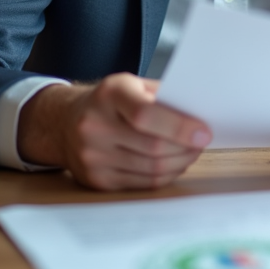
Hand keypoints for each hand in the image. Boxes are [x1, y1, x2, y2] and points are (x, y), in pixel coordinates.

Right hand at [17, 73, 211, 190]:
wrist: (64, 122)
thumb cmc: (110, 102)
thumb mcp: (132, 85)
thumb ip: (163, 96)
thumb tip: (200, 114)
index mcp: (109, 94)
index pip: (145, 114)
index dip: (179, 126)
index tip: (204, 132)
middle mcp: (95, 125)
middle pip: (153, 146)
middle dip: (186, 148)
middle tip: (202, 143)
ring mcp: (92, 156)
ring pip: (151, 169)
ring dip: (180, 163)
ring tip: (190, 153)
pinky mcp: (96, 179)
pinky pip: (143, 183)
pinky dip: (165, 175)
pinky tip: (173, 164)